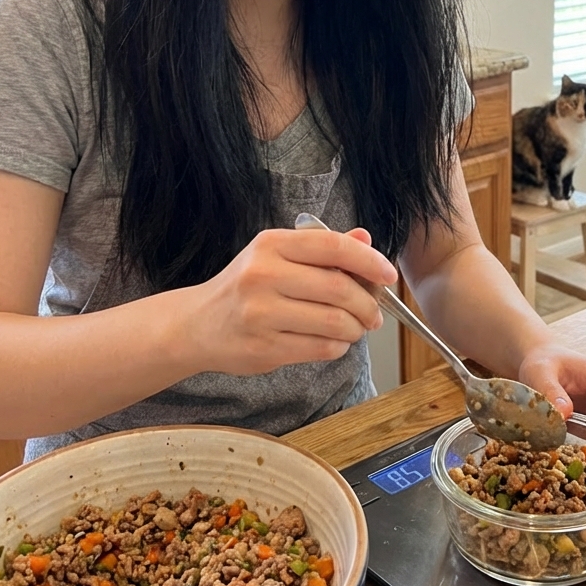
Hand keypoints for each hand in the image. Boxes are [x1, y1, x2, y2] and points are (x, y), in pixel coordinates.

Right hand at [196, 227, 396, 374]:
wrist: (197, 325)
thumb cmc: (245, 287)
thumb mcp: (277, 256)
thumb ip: (322, 248)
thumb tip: (365, 237)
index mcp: (271, 244)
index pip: (333, 246)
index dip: (369, 261)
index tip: (388, 275)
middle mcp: (264, 274)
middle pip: (339, 288)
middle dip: (368, 304)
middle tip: (374, 313)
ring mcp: (261, 313)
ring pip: (335, 322)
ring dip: (356, 328)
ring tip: (355, 328)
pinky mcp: (264, 347)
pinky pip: (321, 348)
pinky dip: (338, 346)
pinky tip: (333, 341)